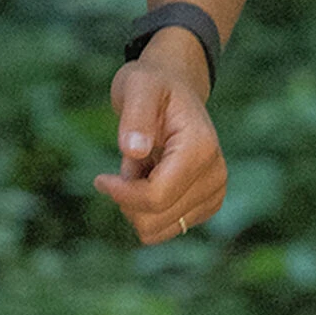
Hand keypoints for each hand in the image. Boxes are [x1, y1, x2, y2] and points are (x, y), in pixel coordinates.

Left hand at [92, 54, 226, 242]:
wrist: (174, 88)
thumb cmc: (152, 84)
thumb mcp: (137, 86)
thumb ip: (136, 116)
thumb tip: (133, 150)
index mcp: (199, 149)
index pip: (156, 196)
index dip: (121, 194)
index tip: (100, 179)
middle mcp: (215, 176)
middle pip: (156, 219)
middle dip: (129, 199)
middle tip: (127, 165)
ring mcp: (214, 193)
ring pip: (158, 230)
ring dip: (137, 203)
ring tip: (141, 169)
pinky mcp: (206, 204)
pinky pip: (165, 228)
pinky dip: (147, 208)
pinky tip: (150, 178)